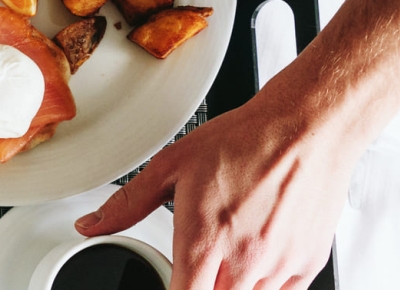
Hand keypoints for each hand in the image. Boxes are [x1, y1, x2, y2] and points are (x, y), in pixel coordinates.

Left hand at [73, 96, 363, 289]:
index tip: (172, 283)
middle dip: (201, 288)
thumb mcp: (172, 164)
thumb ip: (128, 203)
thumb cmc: (247, 139)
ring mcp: (279, 265)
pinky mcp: (308, 264)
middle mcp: (243, 259)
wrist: (309, 125)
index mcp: (204, 239)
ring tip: (227, 258)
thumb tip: (90, 225)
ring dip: (231, 286)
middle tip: (200, 266)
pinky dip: (264, 287)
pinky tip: (255, 263)